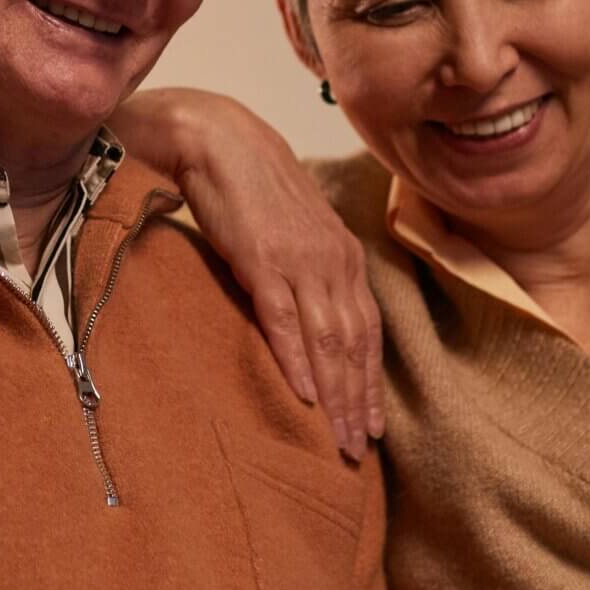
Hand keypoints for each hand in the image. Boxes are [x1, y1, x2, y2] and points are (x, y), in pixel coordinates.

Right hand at [113, 89, 383, 457]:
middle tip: (358, 451)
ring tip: (336, 439)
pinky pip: (286, 320)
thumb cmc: (248, 186)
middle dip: (357, 401)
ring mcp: (300, 261)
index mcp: (341, 256)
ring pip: (328, 341)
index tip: (373, 427)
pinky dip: (298, 361)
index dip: (371, 383)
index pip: (367, 331)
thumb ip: (304, 272)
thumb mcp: (289, 232)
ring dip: (335, 395)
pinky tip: (304, 395)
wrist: (216, 138)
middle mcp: (332, 261)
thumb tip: (306, 317)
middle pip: (354, 345)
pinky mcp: (263, 260)